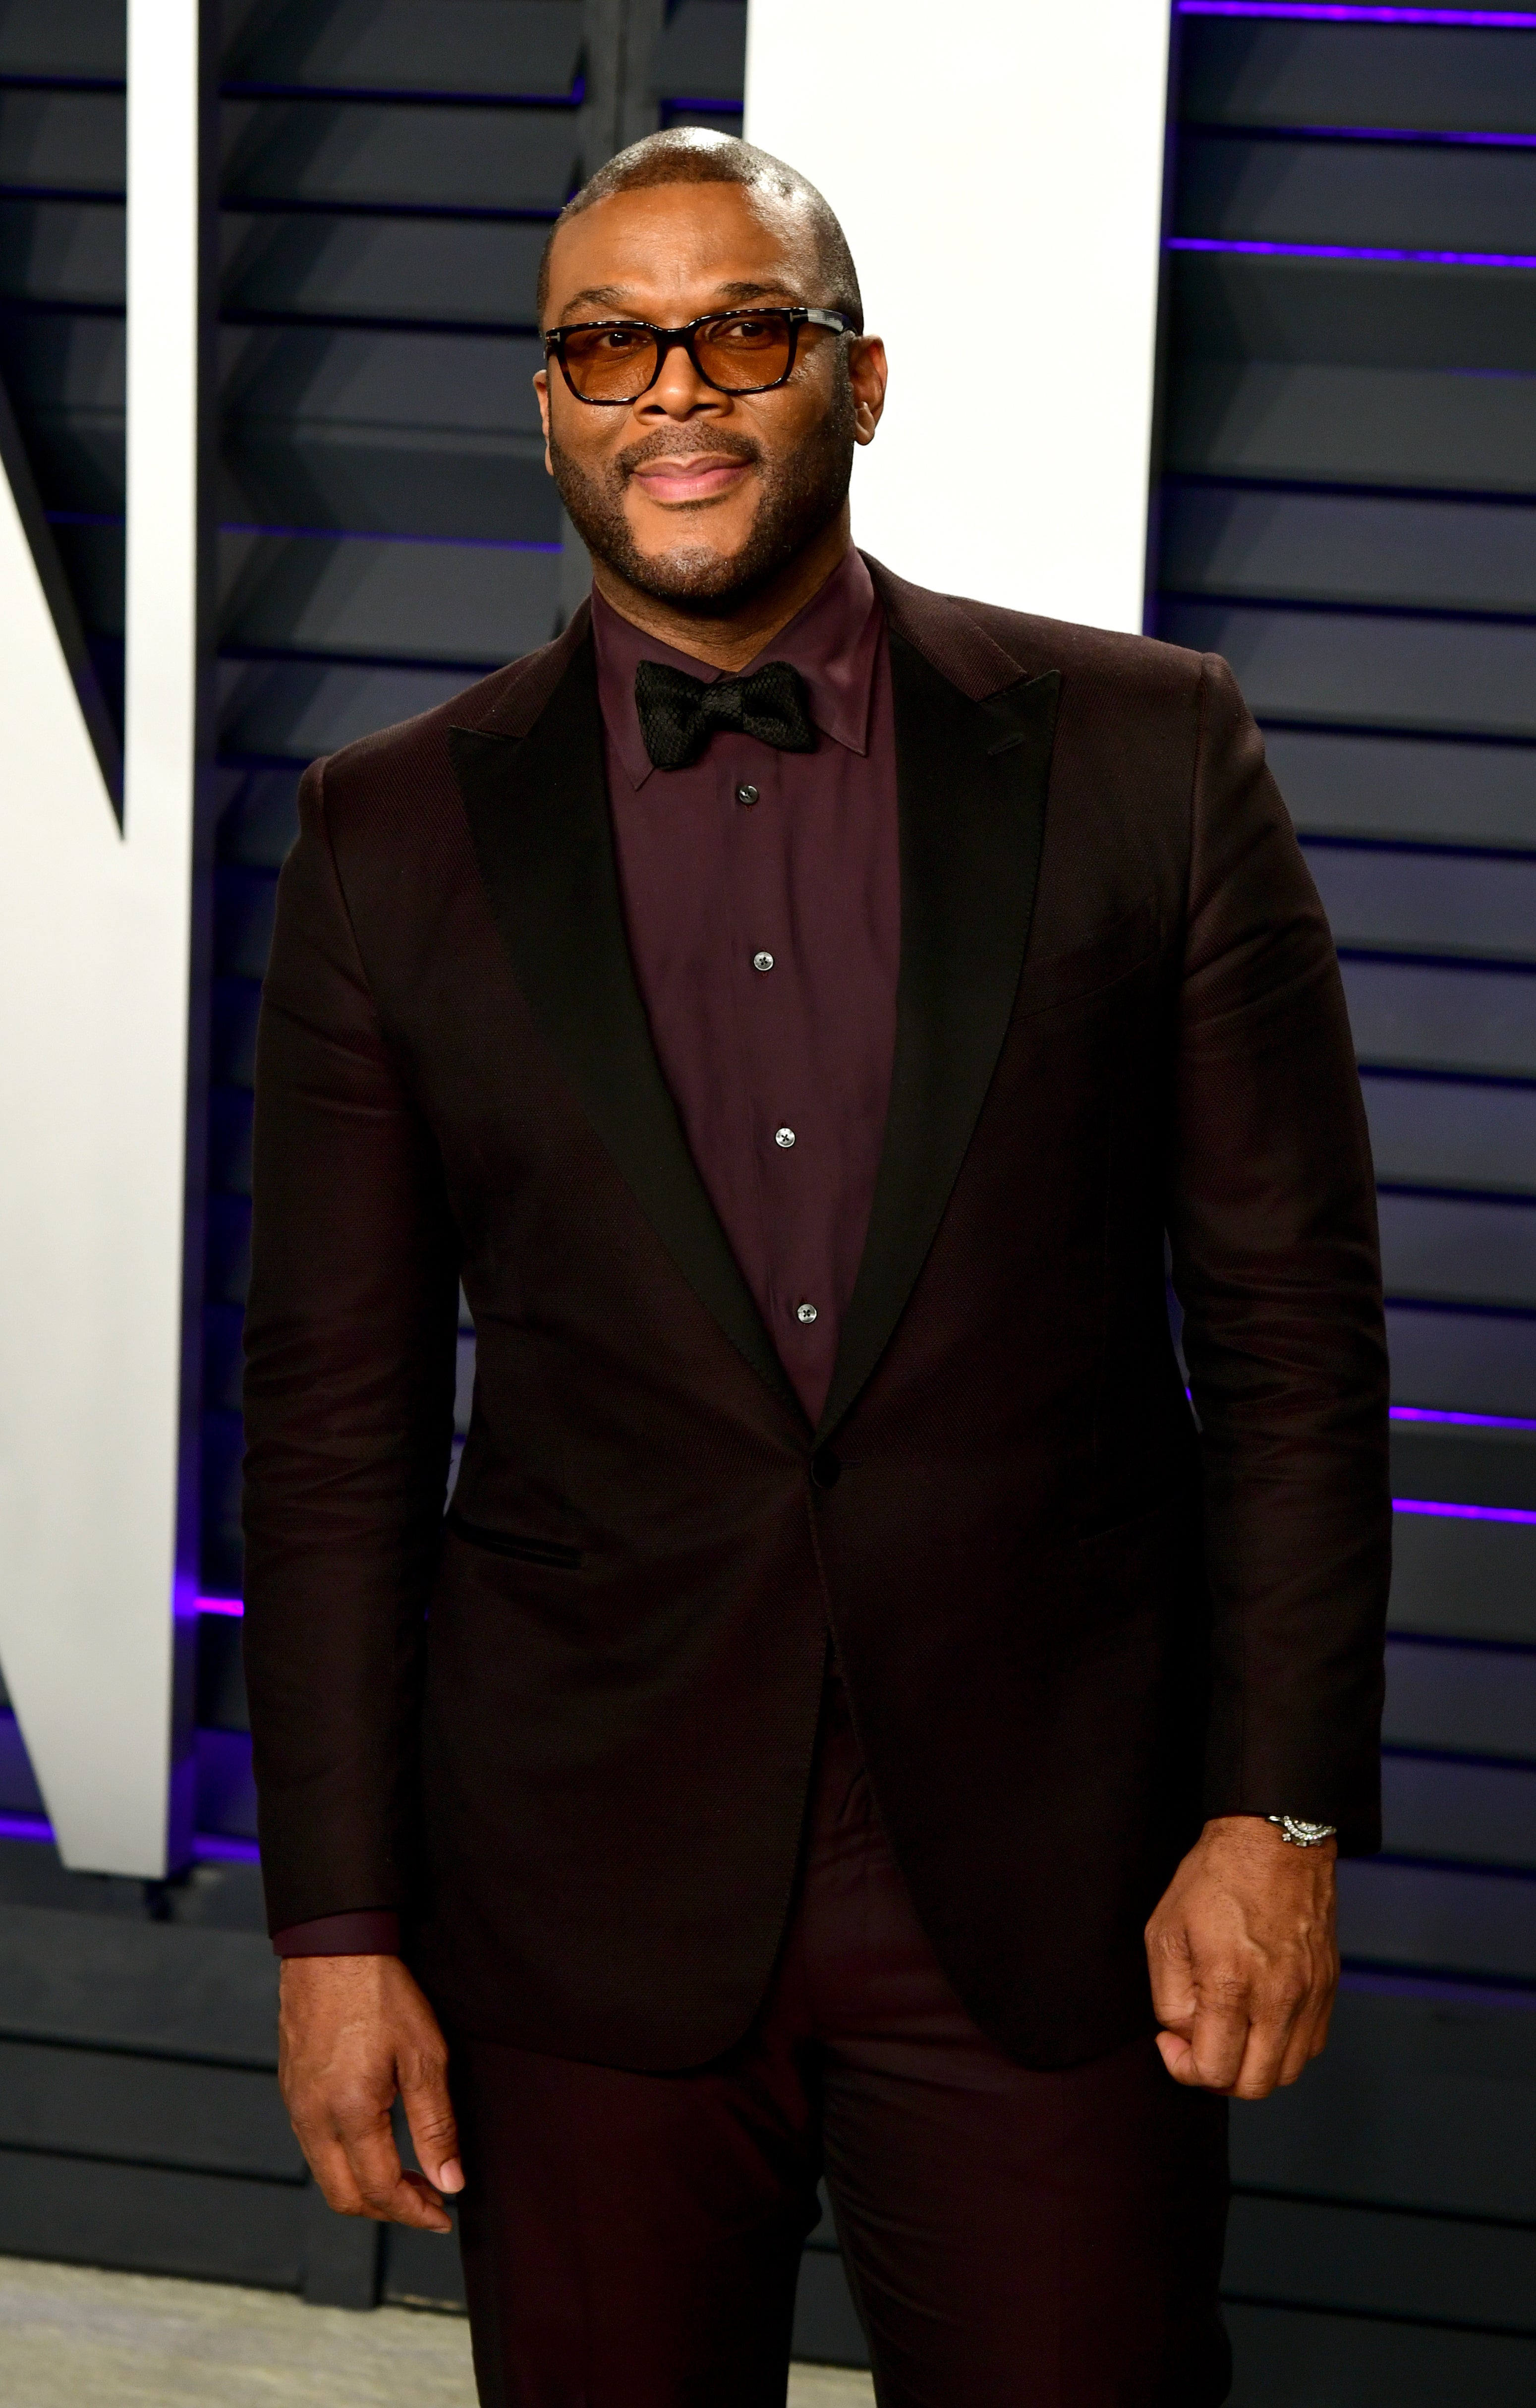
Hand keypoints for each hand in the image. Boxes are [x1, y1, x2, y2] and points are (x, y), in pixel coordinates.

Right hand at [278, 1954, 464, 2230]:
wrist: (333, 1947)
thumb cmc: (381, 1993)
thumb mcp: (424, 2056)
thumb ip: (435, 2125)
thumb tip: (450, 2182)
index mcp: (349, 2114)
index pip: (381, 2189)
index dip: (415, 2211)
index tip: (443, 2216)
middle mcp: (313, 2119)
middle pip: (345, 2197)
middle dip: (389, 2211)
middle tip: (429, 2202)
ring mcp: (296, 2105)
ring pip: (327, 2175)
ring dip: (367, 2188)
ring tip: (410, 2176)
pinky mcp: (291, 2090)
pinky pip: (315, 2147)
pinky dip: (346, 2162)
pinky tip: (376, 2144)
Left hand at [1145, 1816, 1338, 2098]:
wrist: (1274, 1838)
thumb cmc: (1214, 1880)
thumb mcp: (1165, 1931)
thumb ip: (1169, 1996)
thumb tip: (1183, 2037)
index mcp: (1231, 1984)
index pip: (1215, 2070)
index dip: (1184, 2068)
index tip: (1170, 2042)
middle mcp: (1278, 1998)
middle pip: (1255, 2085)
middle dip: (1218, 2077)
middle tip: (1199, 2045)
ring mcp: (1310, 1995)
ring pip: (1287, 2072)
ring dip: (1253, 2067)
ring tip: (1229, 2033)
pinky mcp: (1328, 1987)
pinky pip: (1311, 2045)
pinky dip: (1283, 2049)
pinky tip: (1260, 2021)